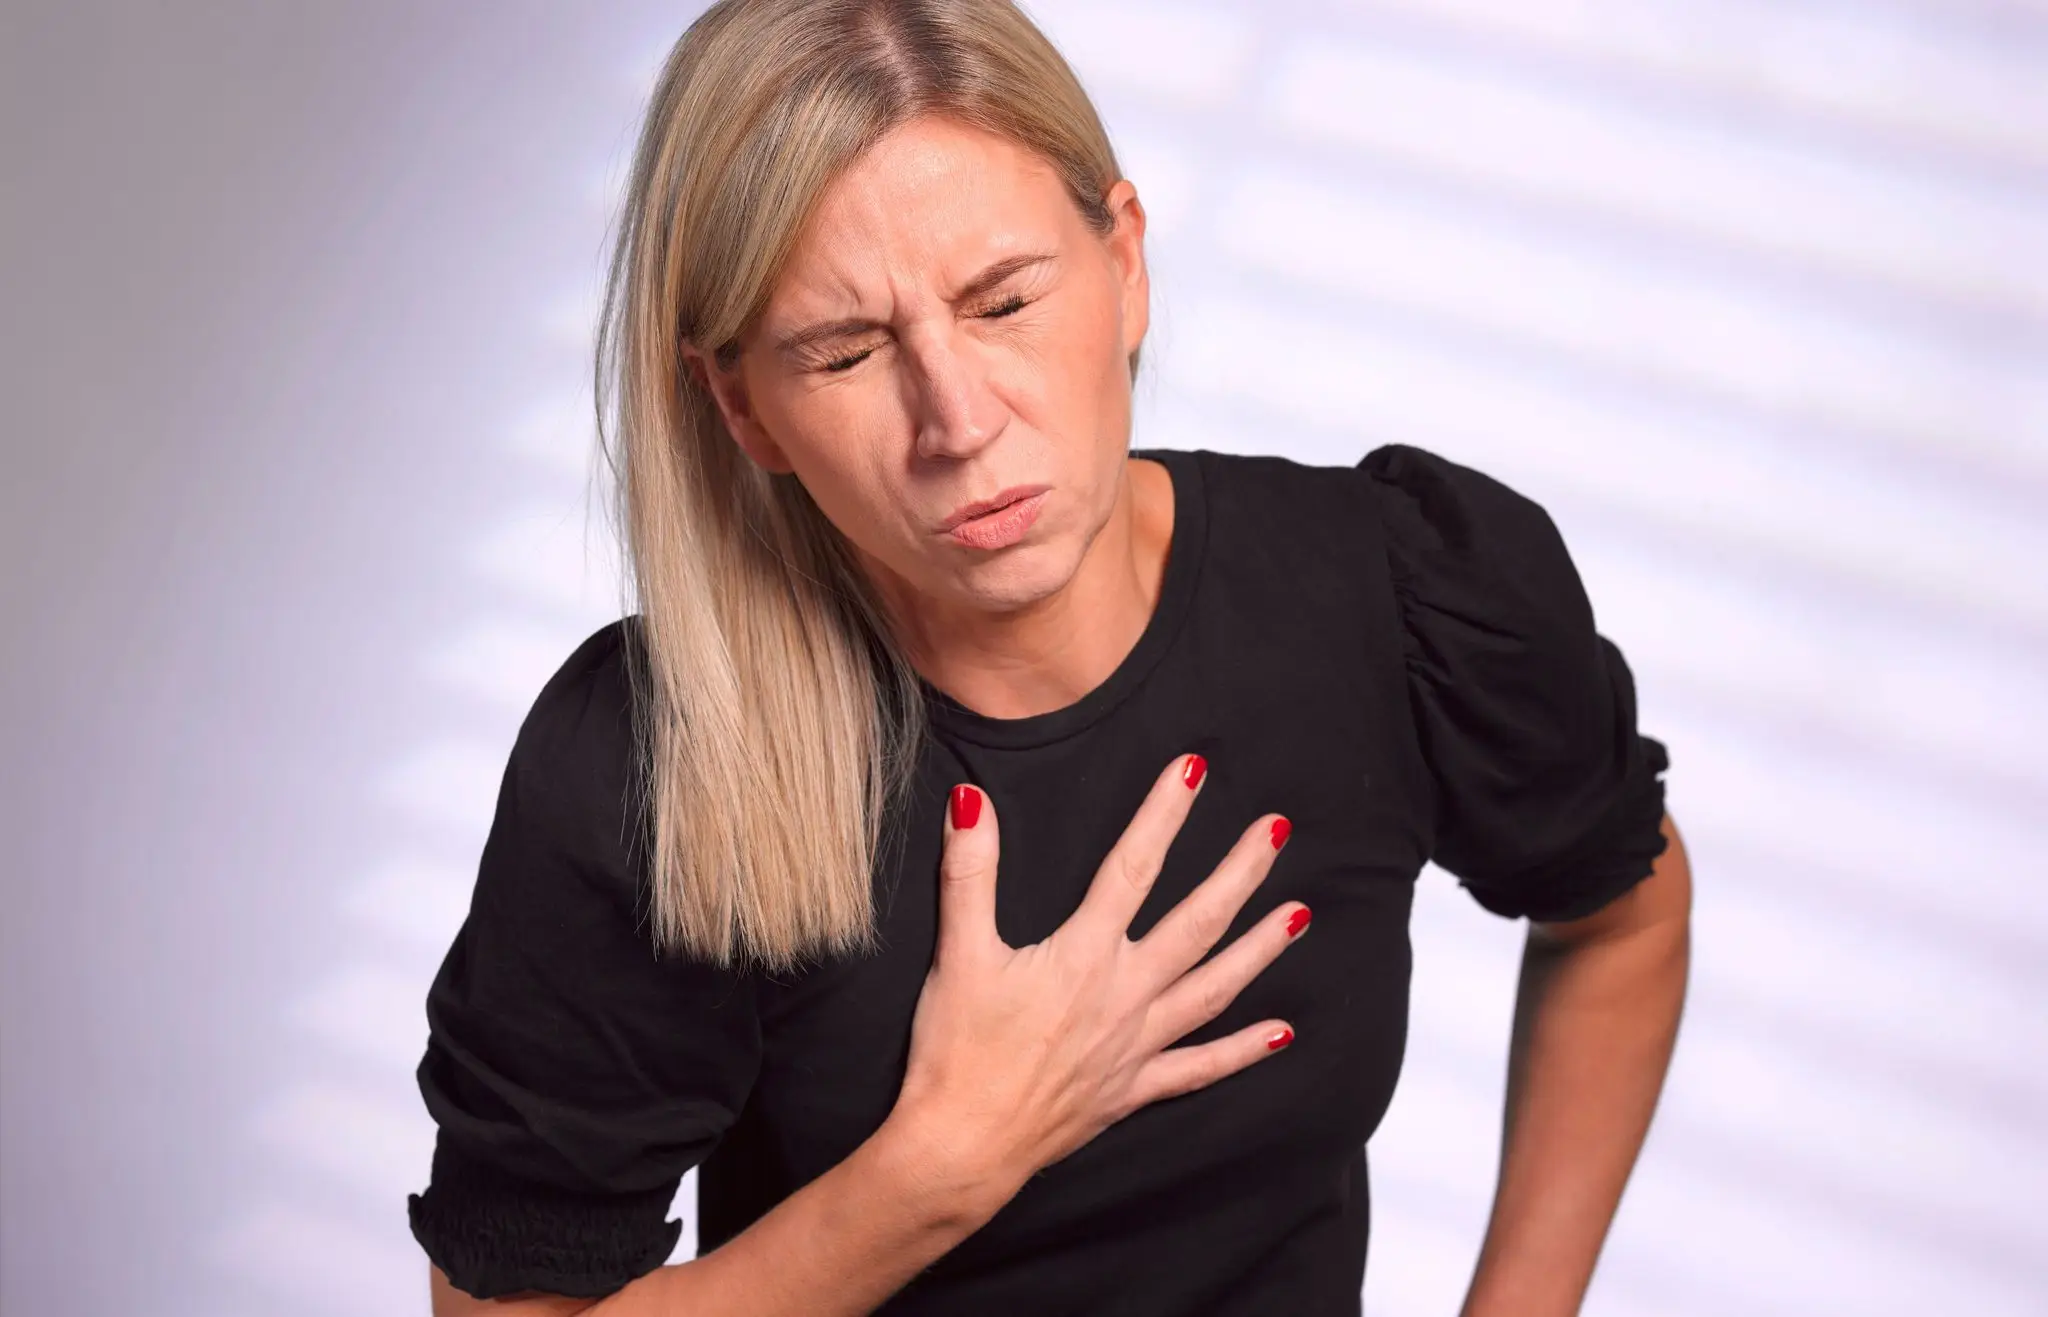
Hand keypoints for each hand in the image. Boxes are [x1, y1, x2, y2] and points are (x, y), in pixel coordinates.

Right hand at [890, 753, 1306, 1199]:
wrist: (961, 1146)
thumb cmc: (954, 1050)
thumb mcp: (957, 953)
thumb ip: (970, 872)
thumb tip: (972, 801)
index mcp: (1084, 955)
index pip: (1134, 867)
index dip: (1164, 813)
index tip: (1194, 768)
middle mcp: (1125, 995)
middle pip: (1198, 923)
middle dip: (1241, 873)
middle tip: (1278, 831)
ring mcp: (1136, 1045)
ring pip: (1214, 989)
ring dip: (1260, 950)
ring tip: (1300, 915)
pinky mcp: (1132, 1089)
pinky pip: (1199, 1068)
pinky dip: (1242, 1051)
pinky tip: (1282, 1034)